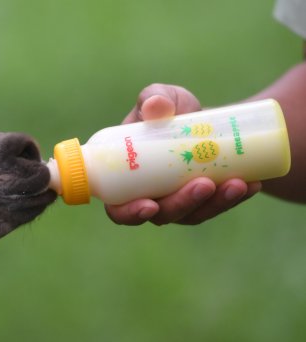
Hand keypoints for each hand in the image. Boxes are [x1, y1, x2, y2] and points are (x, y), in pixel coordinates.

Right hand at [105, 84, 260, 225]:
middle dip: (184, 205)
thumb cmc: (171, 109)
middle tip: (204, 185)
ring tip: (237, 183)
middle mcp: (148, 196)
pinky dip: (235, 197)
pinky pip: (217, 206)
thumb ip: (153, 97)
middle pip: (161, 215)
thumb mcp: (161, 97)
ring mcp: (178, 201)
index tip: (150, 205)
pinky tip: (252, 184)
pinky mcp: (204, 202)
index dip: (129, 214)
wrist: (203, 118)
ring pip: (193, 214)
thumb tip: (157, 107)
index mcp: (125, 179)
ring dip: (215, 204)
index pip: (118, 208)